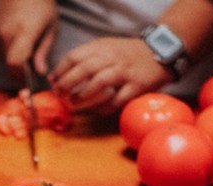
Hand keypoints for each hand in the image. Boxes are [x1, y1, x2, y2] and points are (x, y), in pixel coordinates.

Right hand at [0, 0, 57, 80]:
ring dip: (12, 62)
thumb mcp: (50, 28)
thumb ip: (43, 52)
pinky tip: (15, 42)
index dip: (21, 77)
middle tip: (30, 67)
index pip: (15, 64)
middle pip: (8, 66)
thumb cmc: (41, 5)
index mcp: (24, 32)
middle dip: (19, 72)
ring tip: (24, 50)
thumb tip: (40, 73)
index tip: (30, 79)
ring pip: (2, 60)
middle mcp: (6, 34)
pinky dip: (6, 53)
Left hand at [49, 38, 170, 113]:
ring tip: (73, 103)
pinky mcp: (136, 86)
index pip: (75, 56)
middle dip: (68, 83)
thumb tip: (56, 76)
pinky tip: (97, 111)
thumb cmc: (127, 54)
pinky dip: (105, 107)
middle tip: (60, 95)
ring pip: (100, 82)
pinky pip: (118, 99)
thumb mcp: (106, 48)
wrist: (159, 52)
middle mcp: (112, 58)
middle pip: (85, 69)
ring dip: (84, 94)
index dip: (61, 70)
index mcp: (102, 48)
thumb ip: (84, 58)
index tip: (53, 82)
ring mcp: (125, 72)